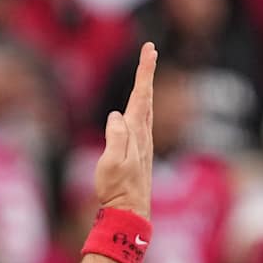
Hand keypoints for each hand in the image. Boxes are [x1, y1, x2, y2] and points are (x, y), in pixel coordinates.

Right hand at [92, 42, 156, 217]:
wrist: (128, 213)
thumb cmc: (117, 190)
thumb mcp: (112, 163)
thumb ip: (116, 137)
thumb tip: (116, 116)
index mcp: (135, 134)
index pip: (141, 96)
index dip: (145, 72)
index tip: (149, 50)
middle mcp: (142, 136)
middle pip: (146, 98)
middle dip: (147, 73)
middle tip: (149, 51)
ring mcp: (142, 145)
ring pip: (145, 110)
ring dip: (145, 89)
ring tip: (145, 72)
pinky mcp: (138, 153)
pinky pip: (141, 123)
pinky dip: (141, 107)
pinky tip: (138, 108)